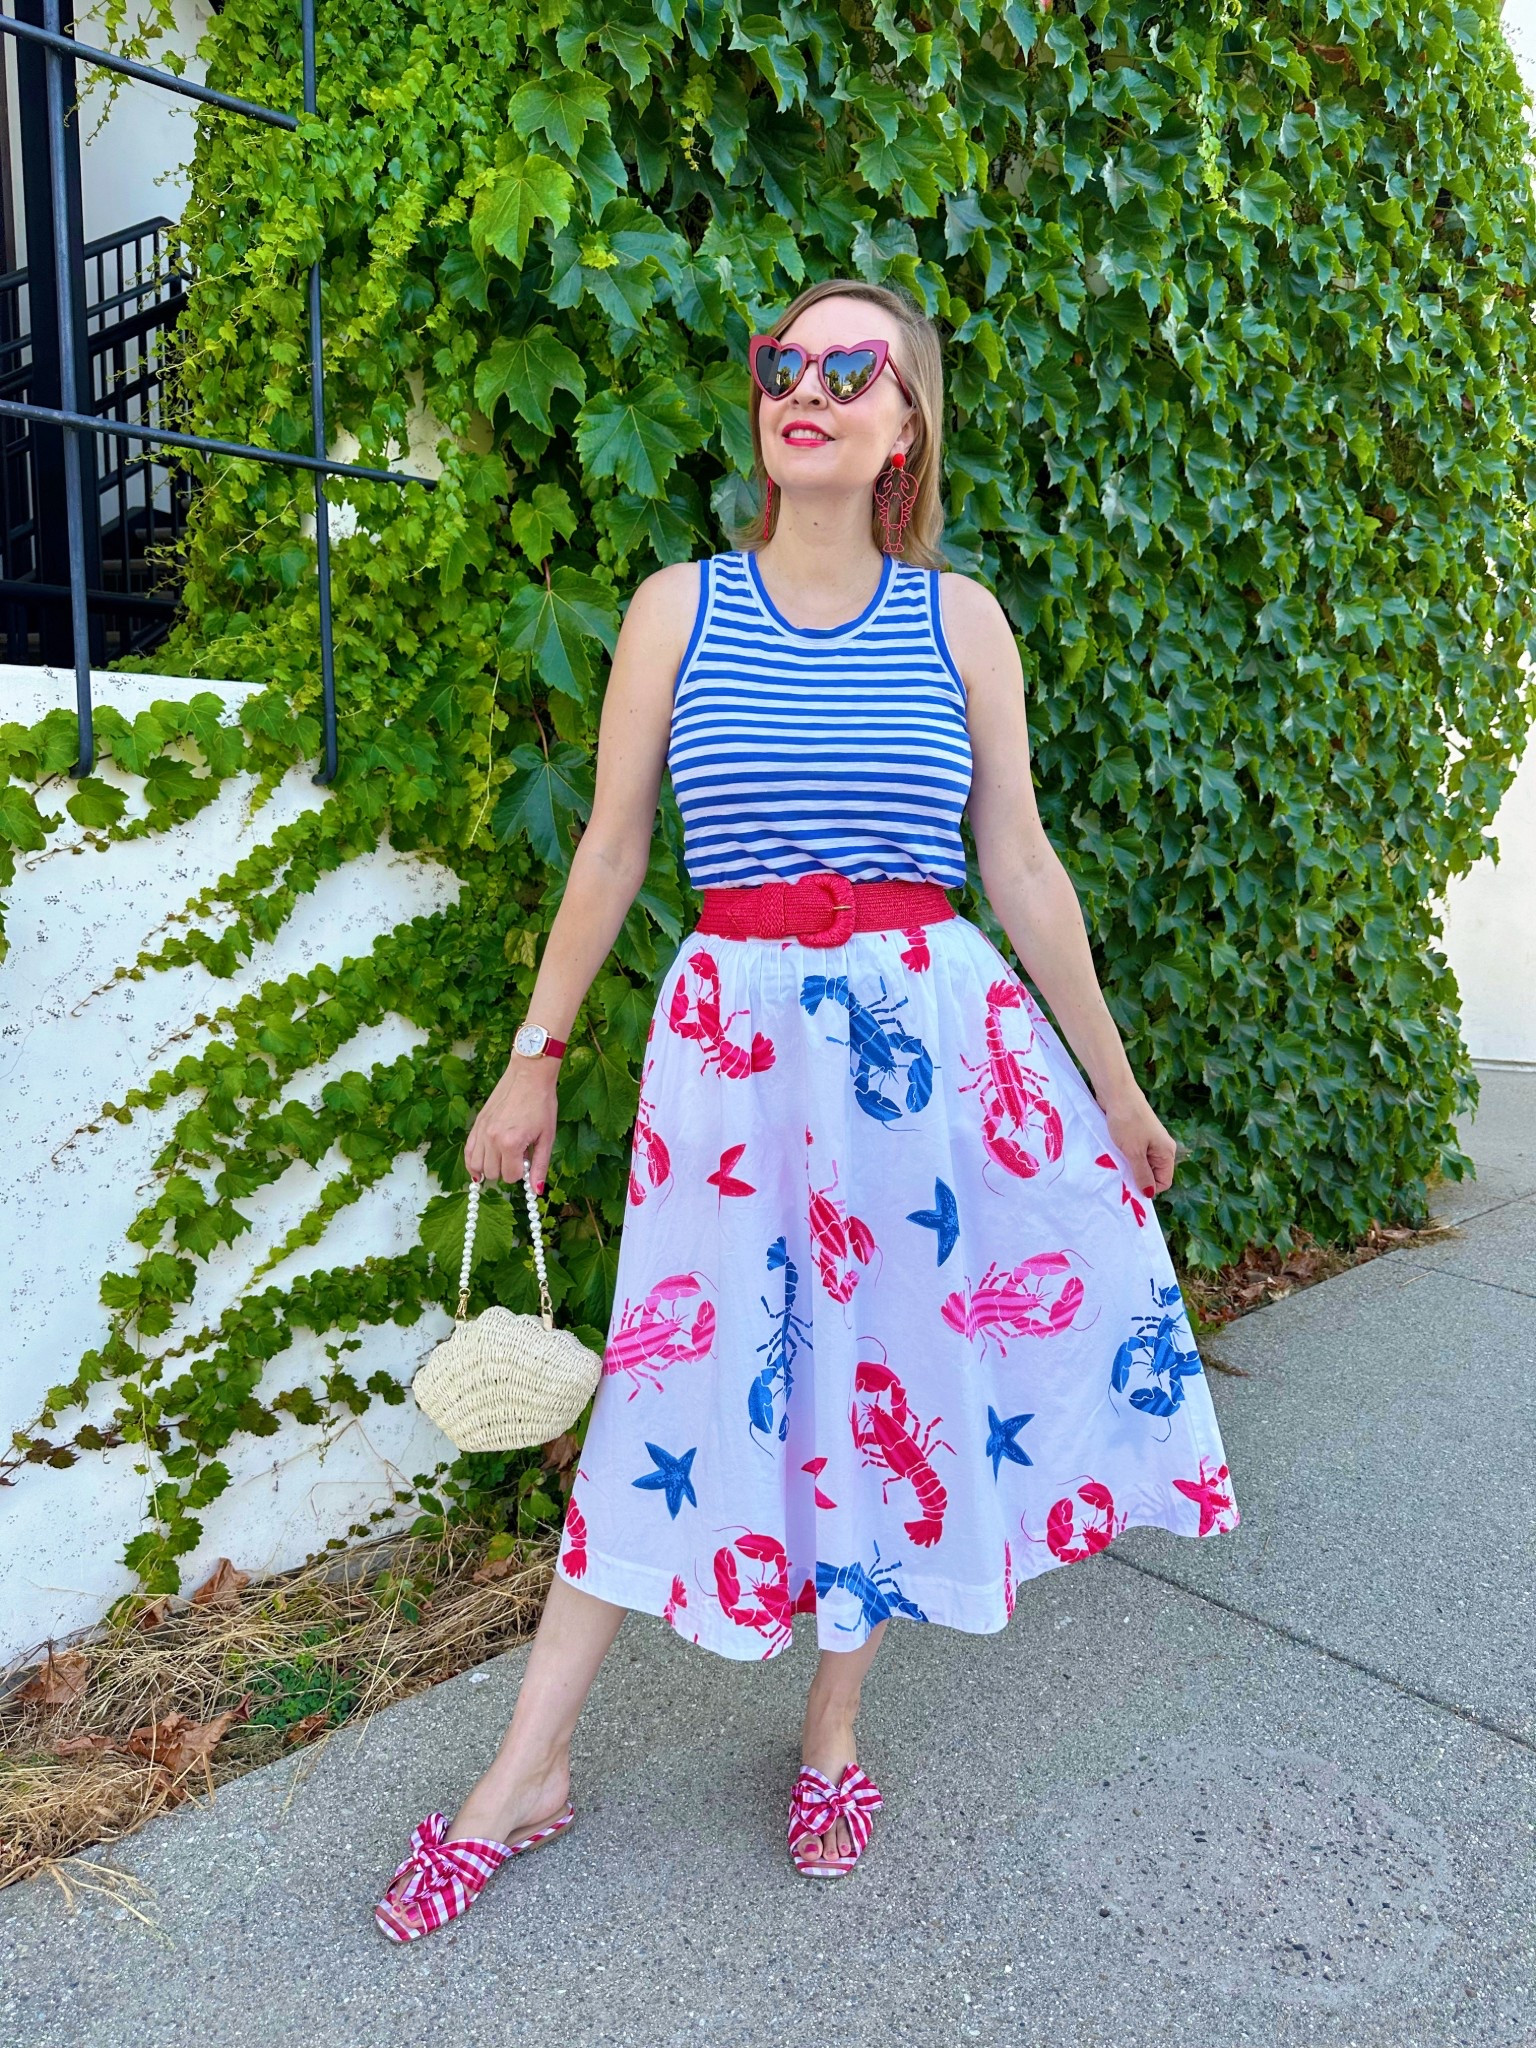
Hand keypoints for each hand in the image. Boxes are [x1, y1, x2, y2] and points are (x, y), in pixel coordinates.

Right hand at [464, 1057, 557, 1189]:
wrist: (528, 1076)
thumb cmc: (541, 1104)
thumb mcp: (547, 1137)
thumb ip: (539, 1166)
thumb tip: (536, 1190)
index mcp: (511, 1143)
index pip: (510, 1177)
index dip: (521, 1172)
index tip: (527, 1159)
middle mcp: (492, 1139)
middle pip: (493, 1173)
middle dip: (506, 1170)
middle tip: (518, 1155)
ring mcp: (481, 1131)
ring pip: (477, 1167)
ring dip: (490, 1167)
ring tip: (504, 1156)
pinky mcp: (477, 1124)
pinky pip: (468, 1152)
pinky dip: (473, 1162)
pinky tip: (482, 1163)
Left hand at [1099, 1084, 1177, 1199]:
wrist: (1116, 1093)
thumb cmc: (1127, 1121)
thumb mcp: (1134, 1152)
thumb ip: (1142, 1174)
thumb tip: (1150, 1194)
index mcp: (1167, 1152)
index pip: (1163, 1182)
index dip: (1148, 1187)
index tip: (1130, 1186)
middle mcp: (1161, 1148)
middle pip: (1152, 1174)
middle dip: (1137, 1178)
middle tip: (1120, 1176)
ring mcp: (1148, 1142)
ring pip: (1140, 1164)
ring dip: (1128, 1168)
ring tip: (1116, 1164)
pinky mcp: (1136, 1136)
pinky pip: (1133, 1154)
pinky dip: (1124, 1157)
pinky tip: (1113, 1156)